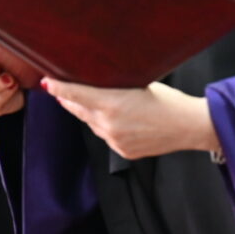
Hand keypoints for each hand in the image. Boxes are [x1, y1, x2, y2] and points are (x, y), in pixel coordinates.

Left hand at [42, 79, 218, 159]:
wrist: (188, 126)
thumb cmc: (167, 100)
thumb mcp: (138, 84)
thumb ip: (112, 86)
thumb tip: (94, 81)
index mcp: (112, 104)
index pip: (76, 94)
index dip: (59, 87)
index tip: (46, 82)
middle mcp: (109, 125)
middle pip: (79, 110)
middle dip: (70, 99)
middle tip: (60, 88)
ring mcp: (115, 140)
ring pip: (92, 124)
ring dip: (88, 113)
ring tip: (92, 101)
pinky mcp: (122, 151)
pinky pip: (105, 136)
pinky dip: (105, 126)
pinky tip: (115, 119)